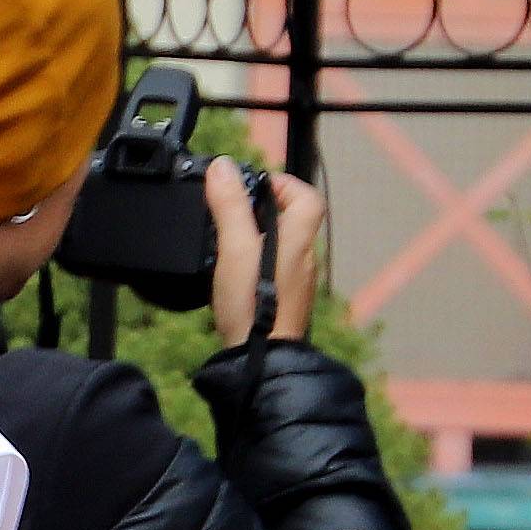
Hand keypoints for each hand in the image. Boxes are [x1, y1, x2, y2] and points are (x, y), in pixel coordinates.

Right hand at [205, 167, 329, 344]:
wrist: (259, 362)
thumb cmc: (253, 304)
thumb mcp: (235, 248)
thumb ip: (230, 206)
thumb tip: (222, 167)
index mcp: (298, 240)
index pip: (307, 198)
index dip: (284, 185)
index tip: (254, 186)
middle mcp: (303, 259)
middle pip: (293, 221)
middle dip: (263, 210)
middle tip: (230, 211)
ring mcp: (295, 285)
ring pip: (281, 247)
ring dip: (257, 237)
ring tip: (225, 241)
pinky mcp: (282, 304)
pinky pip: (273, 272)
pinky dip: (255, 264)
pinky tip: (232, 274)